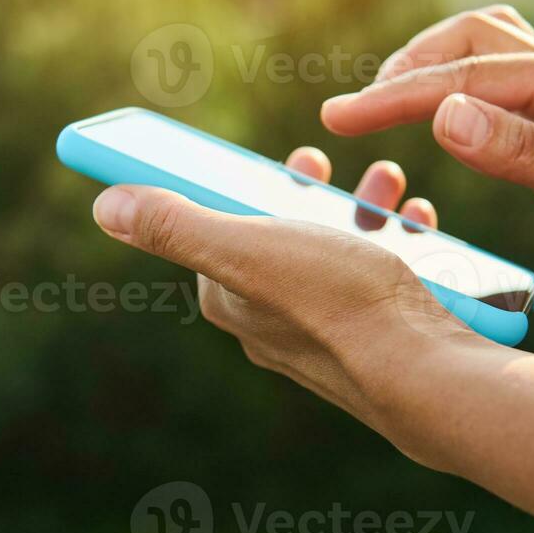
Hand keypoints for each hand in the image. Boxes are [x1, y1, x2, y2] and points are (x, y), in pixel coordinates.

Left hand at [89, 150, 478, 442]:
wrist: (428, 374)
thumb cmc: (338, 306)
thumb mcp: (248, 249)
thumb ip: (177, 225)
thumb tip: (106, 203)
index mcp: (236, 301)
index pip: (216, 234)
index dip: (234, 188)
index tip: (262, 158)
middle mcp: (277, 323)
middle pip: (279, 237)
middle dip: (303, 191)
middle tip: (317, 164)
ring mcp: (333, 331)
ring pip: (337, 251)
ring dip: (358, 207)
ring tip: (386, 183)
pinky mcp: (383, 334)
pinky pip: (383, 276)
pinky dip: (399, 240)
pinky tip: (419, 224)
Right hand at [323, 6, 533, 285]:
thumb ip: (522, 152)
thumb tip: (443, 115)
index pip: (466, 78)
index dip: (397, 97)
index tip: (338, 117)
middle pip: (469, 38)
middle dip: (406, 69)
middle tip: (352, 112)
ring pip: (479, 46)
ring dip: (427, 65)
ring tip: (380, 104)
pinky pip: (491, 76)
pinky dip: (450, 82)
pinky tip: (431, 114)